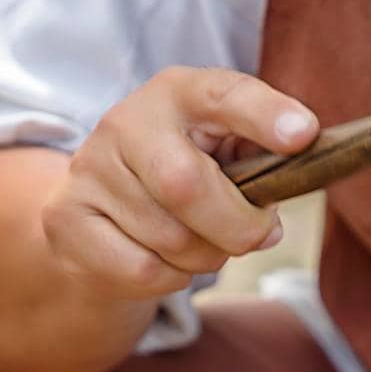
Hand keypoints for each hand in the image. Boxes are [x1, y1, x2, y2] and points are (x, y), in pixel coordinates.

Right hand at [41, 67, 317, 299]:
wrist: (100, 216)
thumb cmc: (183, 180)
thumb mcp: (224, 157)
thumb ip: (259, 171)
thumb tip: (268, 223)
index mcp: (178, 93)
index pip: (222, 94)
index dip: (264, 114)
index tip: (302, 135)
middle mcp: (125, 121)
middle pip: (187, 186)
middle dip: (237, 226)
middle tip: (257, 235)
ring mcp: (90, 170)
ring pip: (171, 240)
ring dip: (206, 258)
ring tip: (201, 243)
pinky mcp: (68, 220)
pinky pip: (143, 270)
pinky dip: (171, 278)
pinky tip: (165, 260)